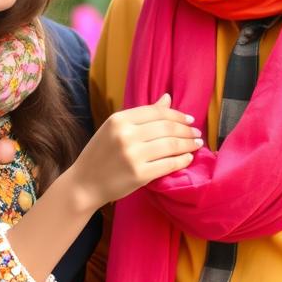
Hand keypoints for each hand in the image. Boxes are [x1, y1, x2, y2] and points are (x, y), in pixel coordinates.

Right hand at [72, 93, 201, 210]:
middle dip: (186, 130)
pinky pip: (168, 164)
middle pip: (166, 127)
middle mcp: (125, 135)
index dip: (177, 115)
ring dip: (188, 144)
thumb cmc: (100, 155)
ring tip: (197, 144)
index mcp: (119, 120)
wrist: (84, 184)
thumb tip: (168, 98)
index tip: (190, 119)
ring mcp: (132, 155)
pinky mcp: (139, 174)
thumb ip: (142, 115)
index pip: (157, 112)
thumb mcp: (115, 129)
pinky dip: (182, 160)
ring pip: (171, 145)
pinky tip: (188, 158)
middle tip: (197, 133)